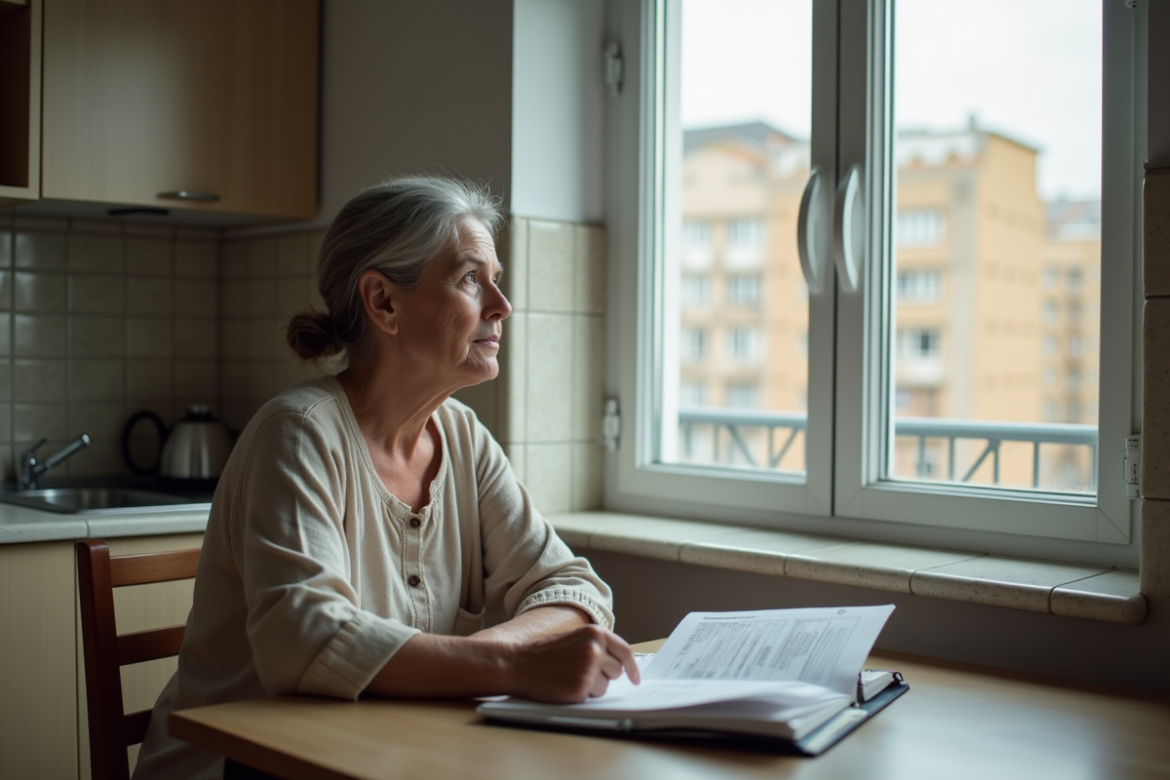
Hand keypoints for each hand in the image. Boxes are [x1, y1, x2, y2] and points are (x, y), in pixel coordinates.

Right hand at [508, 624, 640, 703]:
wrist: (517, 662)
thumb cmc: (543, 654)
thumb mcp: (574, 639)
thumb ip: (596, 646)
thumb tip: (619, 664)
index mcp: (594, 633)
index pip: (624, 651)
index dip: (632, 667)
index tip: (635, 678)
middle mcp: (595, 648)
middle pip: (616, 670)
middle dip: (604, 675)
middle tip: (580, 672)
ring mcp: (589, 668)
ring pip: (605, 686)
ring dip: (592, 687)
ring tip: (569, 677)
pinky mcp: (581, 687)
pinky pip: (592, 697)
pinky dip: (581, 695)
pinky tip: (564, 686)